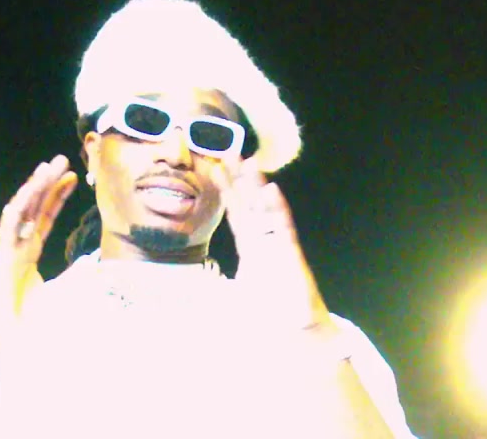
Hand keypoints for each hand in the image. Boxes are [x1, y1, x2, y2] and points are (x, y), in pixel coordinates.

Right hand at [0, 155, 77, 344]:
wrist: (4, 339)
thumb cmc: (27, 320)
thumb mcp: (61, 292)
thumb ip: (75, 276)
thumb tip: (91, 261)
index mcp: (30, 252)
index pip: (45, 216)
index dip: (58, 196)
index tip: (73, 177)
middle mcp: (18, 245)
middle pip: (34, 207)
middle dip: (47, 183)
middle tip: (62, 160)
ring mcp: (7, 248)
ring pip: (21, 209)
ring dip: (34, 187)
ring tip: (48, 167)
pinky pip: (8, 225)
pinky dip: (18, 207)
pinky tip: (28, 191)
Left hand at [213, 157, 331, 333]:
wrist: (297, 333)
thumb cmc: (270, 316)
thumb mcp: (233, 299)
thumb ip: (214, 290)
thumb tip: (189, 289)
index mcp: (251, 248)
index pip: (236, 214)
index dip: (226, 192)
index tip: (215, 169)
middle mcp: (264, 241)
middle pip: (249, 204)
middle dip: (238, 179)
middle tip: (228, 152)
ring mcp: (278, 245)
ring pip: (266, 209)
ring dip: (257, 186)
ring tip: (249, 162)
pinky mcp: (291, 254)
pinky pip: (284, 227)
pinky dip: (278, 208)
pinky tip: (271, 190)